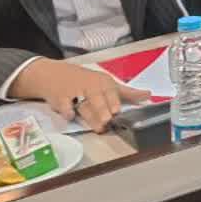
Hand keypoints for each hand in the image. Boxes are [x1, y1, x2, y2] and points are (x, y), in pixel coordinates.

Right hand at [7, 58, 153, 132]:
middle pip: (96, 98)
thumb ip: (126, 92)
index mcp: (101, 81)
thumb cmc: (84, 80)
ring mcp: (73, 92)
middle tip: (109, 119)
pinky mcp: (58, 99)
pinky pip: (63, 106)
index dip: (113, 101)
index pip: (109, 91)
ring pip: (83, 105)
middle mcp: (88, 85)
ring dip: (91, 116)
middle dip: (103, 109)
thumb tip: (148, 95)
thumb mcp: (105, 83)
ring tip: (99, 127)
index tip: (117, 110)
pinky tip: (71, 116)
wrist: (52, 74)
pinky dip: (66, 111)